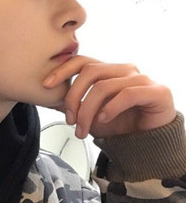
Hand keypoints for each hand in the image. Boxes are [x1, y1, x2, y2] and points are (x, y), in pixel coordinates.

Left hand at [43, 56, 176, 138]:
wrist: (148, 142)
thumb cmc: (118, 124)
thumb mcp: (89, 114)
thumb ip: (73, 104)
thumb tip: (48, 97)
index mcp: (108, 70)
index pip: (82, 61)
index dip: (62, 70)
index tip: (46, 85)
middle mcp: (123, 69)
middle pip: (90, 72)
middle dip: (73, 97)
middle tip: (69, 120)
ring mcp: (140, 78)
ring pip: (104, 86)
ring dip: (88, 112)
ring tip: (82, 131)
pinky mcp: (156, 90)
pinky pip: (126, 94)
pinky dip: (110, 108)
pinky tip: (103, 120)